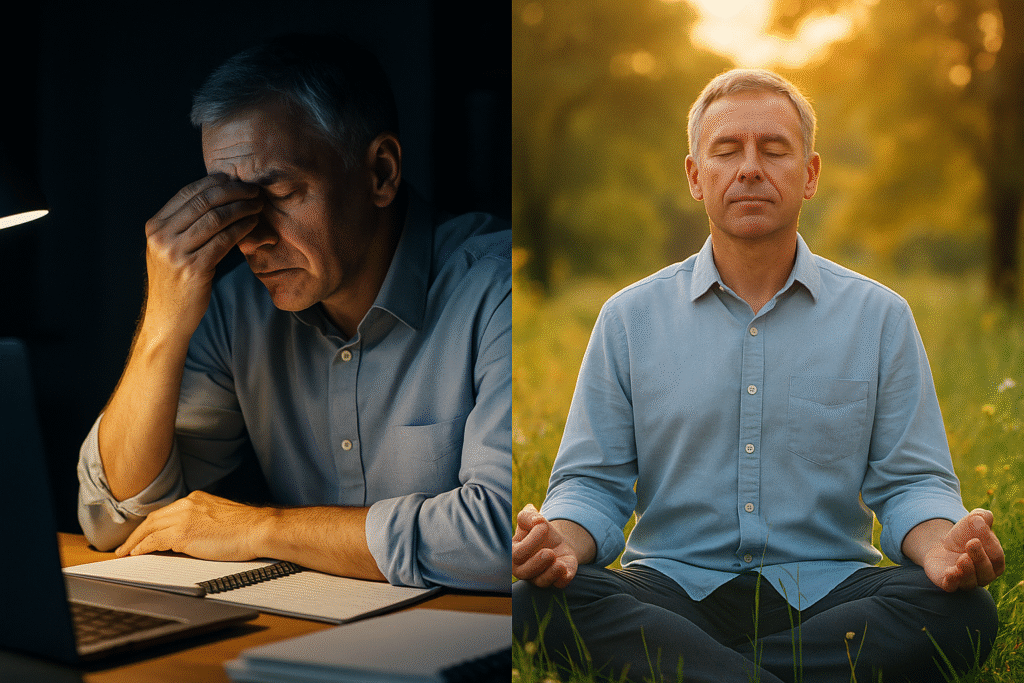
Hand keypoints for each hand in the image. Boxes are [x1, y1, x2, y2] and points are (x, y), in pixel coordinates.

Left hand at [116, 491, 270, 561]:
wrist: (258, 529)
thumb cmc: (248, 528)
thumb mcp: (221, 518)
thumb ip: (202, 522)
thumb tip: (190, 538)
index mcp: (197, 499)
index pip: (167, 512)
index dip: (151, 525)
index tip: (143, 534)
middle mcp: (188, 504)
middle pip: (153, 518)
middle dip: (137, 533)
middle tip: (126, 545)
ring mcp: (184, 517)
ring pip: (150, 528)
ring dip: (135, 541)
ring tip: (126, 552)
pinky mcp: (183, 533)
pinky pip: (154, 540)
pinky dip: (142, 547)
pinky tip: (137, 553)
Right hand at [143, 174, 263, 337]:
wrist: (168, 318)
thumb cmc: (177, 281)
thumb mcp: (171, 249)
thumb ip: (186, 225)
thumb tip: (217, 196)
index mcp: (155, 226)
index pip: (188, 192)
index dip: (216, 182)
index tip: (237, 180)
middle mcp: (162, 236)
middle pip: (204, 201)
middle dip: (233, 191)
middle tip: (254, 190)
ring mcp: (175, 253)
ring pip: (215, 218)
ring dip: (241, 208)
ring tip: (257, 205)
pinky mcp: (193, 269)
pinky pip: (224, 240)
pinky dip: (242, 228)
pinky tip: (253, 224)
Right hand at [512, 504, 579, 588]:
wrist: (557, 540)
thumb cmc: (539, 530)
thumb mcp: (530, 518)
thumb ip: (528, 515)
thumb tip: (536, 519)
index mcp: (513, 553)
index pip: (516, 553)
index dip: (531, 541)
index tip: (544, 526)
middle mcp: (523, 569)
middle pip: (524, 572)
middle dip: (537, 562)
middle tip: (549, 552)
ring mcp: (540, 576)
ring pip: (541, 581)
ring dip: (550, 573)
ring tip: (559, 564)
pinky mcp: (557, 580)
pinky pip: (558, 585)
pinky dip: (562, 579)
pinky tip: (565, 569)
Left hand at [922, 508, 1004, 591]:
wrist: (943, 545)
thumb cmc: (965, 535)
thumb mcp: (972, 522)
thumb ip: (980, 517)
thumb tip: (982, 517)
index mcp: (994, 561)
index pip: (996, 556)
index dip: (990, 544)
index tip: (979, 531)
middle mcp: (983, 575)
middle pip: (986, 571)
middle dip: (980, 557)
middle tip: (971, 543)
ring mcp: (966, 580)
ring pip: (970, 582)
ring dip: (967, 571)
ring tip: (963, 558)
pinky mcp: (949, 583)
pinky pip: (952, 587)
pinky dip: (952, 581)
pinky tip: (950, 572)